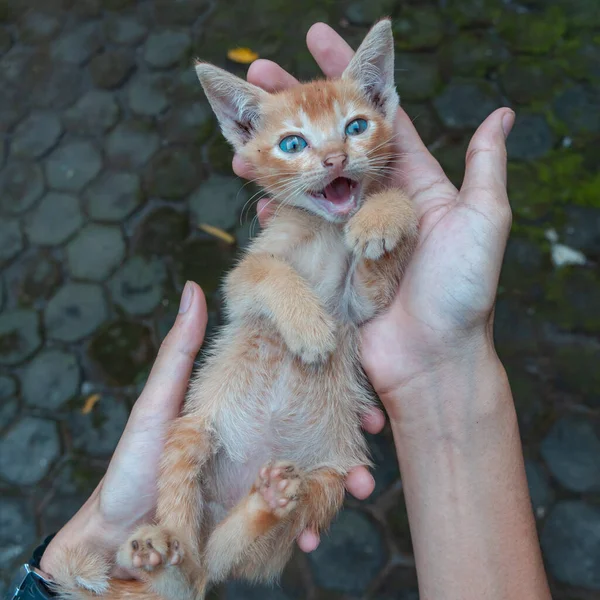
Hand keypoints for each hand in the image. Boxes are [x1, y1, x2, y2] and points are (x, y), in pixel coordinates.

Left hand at [41, 283, 381, 573]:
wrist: (120, 533)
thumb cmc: (134, 462)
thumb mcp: (158, 402)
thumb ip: (180, 352)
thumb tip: (194, 287)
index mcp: (243, 411)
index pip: (297, 393)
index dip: (334, 389)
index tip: (360, 389)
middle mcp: (258, 445)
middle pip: (316, 435)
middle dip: (348, 437)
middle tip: (373, 434)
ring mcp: (258, 481)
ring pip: (312, 477)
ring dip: (339, 481)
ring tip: (358, 487)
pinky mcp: (253, 516)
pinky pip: (289, 516)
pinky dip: (307, 522)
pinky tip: (313, 531)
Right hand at [234, 24, 513, 420]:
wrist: (432, 359)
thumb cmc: (462, 291)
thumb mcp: (484, 222)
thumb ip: (485, 169)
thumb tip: (501, 115)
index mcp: (413, 183)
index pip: (377, 116)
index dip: (348, 78)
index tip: (315, 42)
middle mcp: (377, 201)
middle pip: (331, 141)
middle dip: (298, 105)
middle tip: (259, 74)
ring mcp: (348, 231)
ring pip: (307, 182)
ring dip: (278, 155)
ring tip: (244, 135)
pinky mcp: (330, 262)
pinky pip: (299, 228)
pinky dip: (278, 209)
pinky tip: (257, 196)